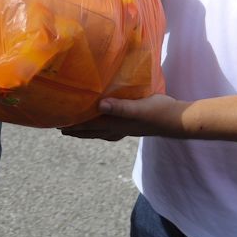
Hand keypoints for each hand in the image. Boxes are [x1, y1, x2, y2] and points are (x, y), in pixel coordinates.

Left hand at [60, 94, 189, 139]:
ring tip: (77, 130)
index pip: (90, 125)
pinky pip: (111, 129)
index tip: (57, 124)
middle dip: (76, 130)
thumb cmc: (159, 112)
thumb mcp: (139, 107)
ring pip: (100, 132)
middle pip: (92, 131)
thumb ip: (120, 106)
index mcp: (116, 123)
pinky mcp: (133, 126)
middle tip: (60, 128)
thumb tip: (100, 105)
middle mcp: (118, 128)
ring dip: (87, 131)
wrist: (178, 121)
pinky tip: (105, 127)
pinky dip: (102, 129)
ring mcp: (126, 129)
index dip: (74, 124)